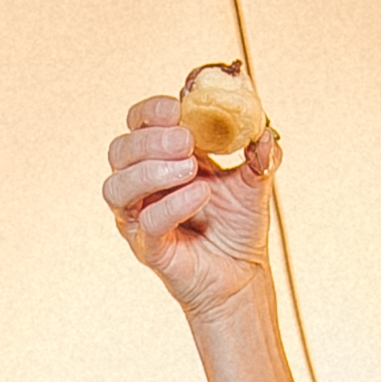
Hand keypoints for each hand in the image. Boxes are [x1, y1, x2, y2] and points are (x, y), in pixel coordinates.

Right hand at [104, 94, 275, 323]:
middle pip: (120, 150)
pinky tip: (201, 194)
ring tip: (190, 168)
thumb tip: (263, 128)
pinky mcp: (148, 248)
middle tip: (187, 141)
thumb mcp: (254, 179)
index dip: (152, 111)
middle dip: (151, 140)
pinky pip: (147, 222)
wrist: (243, 274)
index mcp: (161, 157)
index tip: (179, 107)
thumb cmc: (238, 225)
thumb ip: (259, 151)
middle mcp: (141, 185)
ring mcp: (139, 217)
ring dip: (150, 170)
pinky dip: (172, 204)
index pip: (138, 123)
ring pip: (117, 187)